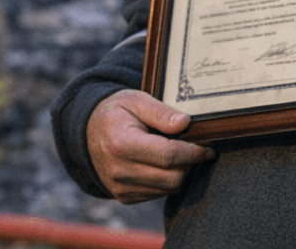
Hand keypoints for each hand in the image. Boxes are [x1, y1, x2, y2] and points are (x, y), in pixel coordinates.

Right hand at [86, 89, 214, 203]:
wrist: (88, 131)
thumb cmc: (117, 112)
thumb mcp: (137, 100)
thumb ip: (161, 111)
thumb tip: (185, 123)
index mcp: (122, 144)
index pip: (168, 155)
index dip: (193, 152)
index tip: (207, 146)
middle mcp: (119, 170)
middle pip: (172, 177)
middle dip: (190, 163)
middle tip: (197, 149)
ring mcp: (120, 187)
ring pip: (167, 188)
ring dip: (180, 172)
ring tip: (180, 154)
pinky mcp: (124, 197)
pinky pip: (157, 194)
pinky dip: (167, 181)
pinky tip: (164, 164)